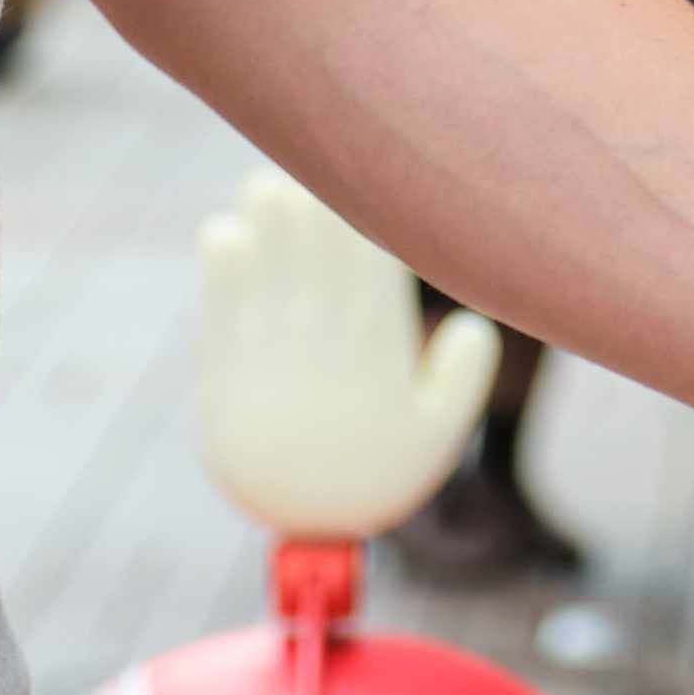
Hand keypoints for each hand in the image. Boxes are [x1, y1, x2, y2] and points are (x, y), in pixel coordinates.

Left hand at [194, 174, 501, 543]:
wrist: (305, 533)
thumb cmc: (376, 474)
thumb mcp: (436, 435)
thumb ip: (460, 380)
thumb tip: (472, 322)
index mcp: (379, 358)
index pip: (373, 271)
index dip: (364, 217)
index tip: (360, 176)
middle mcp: (325, 355)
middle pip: (319, 262)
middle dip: (314, 208)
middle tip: (307, 160)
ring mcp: (274, 366)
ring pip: (270, 280)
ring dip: (267, 228)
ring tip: (265, 184)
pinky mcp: (227, 382)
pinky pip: (222, 318)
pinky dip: (221, 277)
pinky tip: (221, 235)